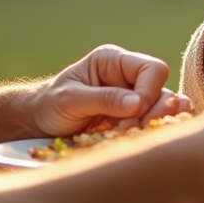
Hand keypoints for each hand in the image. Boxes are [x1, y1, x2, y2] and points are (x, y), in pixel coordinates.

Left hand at [32, 45, 190, 136]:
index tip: (132, 114)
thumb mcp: (71, 100)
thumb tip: (137, 103)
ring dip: (154, 125)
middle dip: (154, 112)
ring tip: (134, 137)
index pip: (152, 69)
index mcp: (114, 61)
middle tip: (132, 131)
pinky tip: (143, 141)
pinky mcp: (134, 119)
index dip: (149, 92)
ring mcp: (133, 98)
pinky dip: (153, 133)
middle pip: (163, 89)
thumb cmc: (50, 105)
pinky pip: (155, 124)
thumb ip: (104, 99)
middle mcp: (129, 76)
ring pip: (164, 109)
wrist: (39, 124)